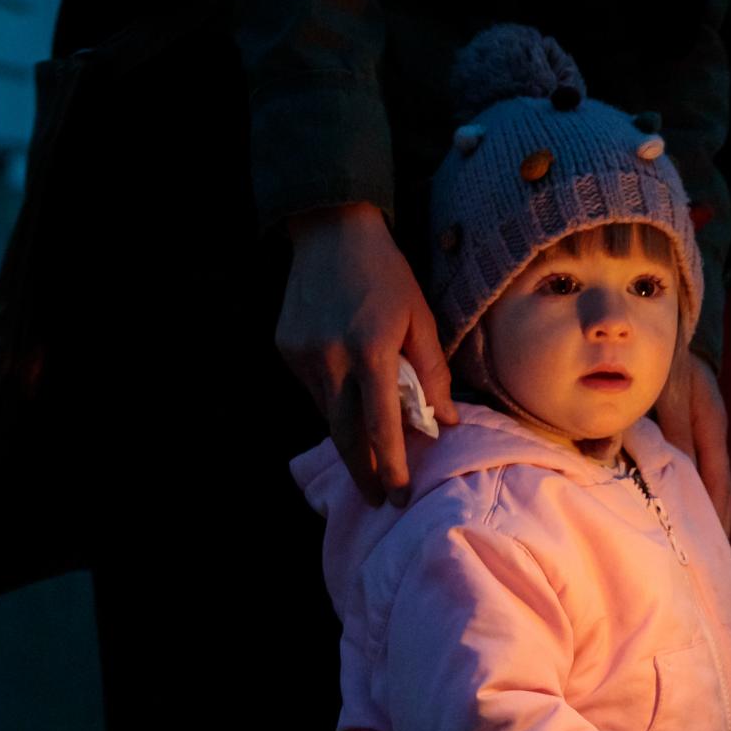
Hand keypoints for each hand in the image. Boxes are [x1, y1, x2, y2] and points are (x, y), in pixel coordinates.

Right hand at [279, 202, 457, 506]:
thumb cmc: (387, 275)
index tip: (400, 495)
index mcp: (371, 350)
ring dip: (349, 434)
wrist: (330, 231)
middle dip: (364, 472)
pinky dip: (333, 402)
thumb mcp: (421, 319)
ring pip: (326, 413)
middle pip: (344, 434)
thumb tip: (446, 422)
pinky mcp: (284, 348)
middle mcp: (330, 357)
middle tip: (381, 499)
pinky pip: (313, 390)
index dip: (392, 466)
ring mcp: (302, 354)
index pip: (381, 425)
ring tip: (371, 451)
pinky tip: (347, 398)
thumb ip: (432, 373)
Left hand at [655, 349, 730, 531]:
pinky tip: (683, 506)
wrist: (674, 333)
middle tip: (710, 558)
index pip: (718, 485)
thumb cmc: (671, 362)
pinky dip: (695, 492)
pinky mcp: (695, 429)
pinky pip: (699, 469)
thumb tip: (672, 475)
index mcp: (712, 429)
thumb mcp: (670, 397)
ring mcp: (707, 432)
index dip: (716, 517)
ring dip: (709, 510)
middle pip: (722, 489)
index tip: (710, 547)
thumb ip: (671, 434)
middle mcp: (714, 435)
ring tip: (701, 541)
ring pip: (712, 480)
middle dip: (719, 523)